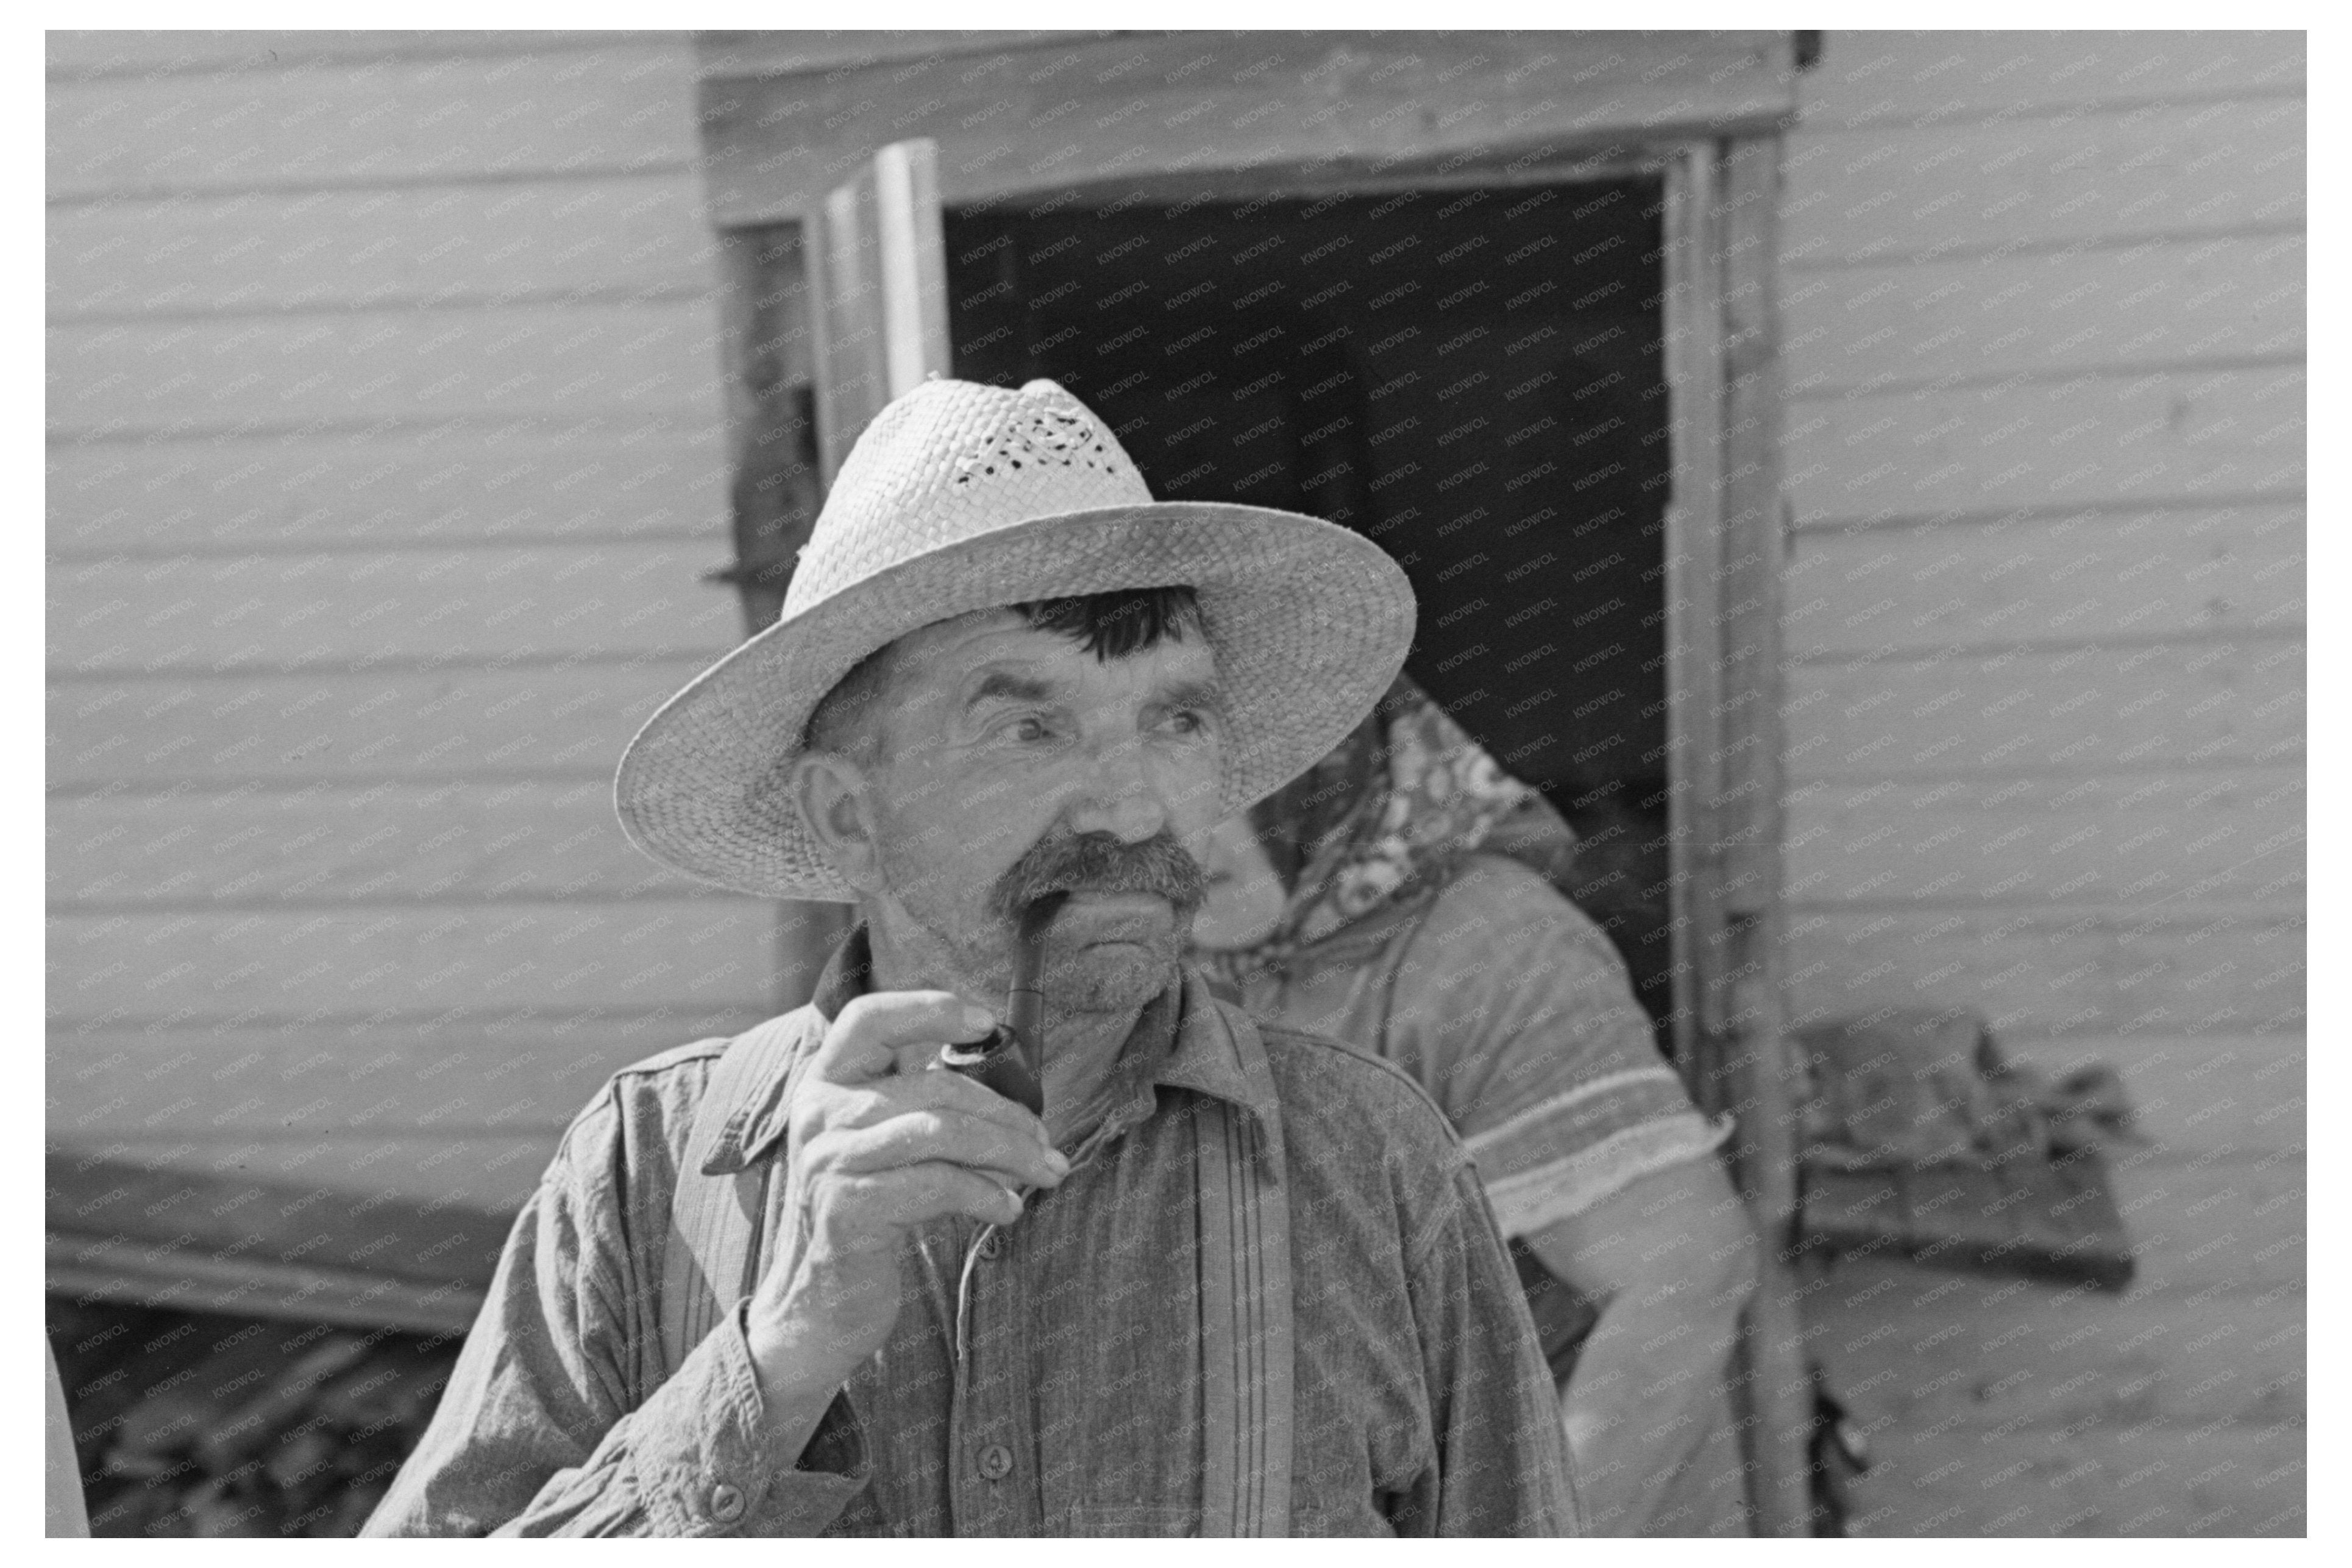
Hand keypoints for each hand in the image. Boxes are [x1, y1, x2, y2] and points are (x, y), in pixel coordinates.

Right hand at [741, 991, 1069, 1416]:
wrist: (823, 1298)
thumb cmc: (874, 1209)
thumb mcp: (890, 1145)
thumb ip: (929, 1107)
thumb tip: (1018, 1098)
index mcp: (826, 1081)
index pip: (867, 1019)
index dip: (927, 1009)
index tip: (986, 1022)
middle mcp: (819, 1112)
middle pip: (932, 1084)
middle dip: (1005, 1112)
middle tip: (1046, 1141)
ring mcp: (828, 1160)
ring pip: (942, 1131)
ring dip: (1009, 1151)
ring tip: (1043, 1173)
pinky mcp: (847, 1209)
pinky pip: (937, 1184)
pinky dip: (986, 1194)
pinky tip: (1007, 1209)